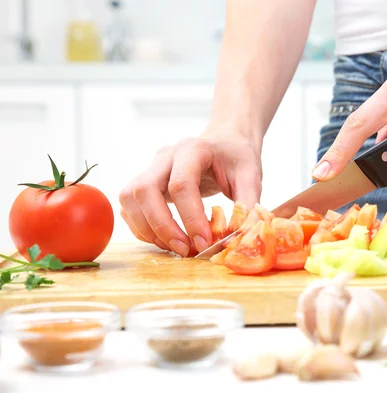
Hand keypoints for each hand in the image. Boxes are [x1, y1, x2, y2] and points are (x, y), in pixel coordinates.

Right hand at [119, 131, 262, 256]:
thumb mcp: (251, 175)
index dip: (190, 217)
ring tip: (175, 247)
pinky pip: (130, 207)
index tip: (204, 242)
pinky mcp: (145, 183)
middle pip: (144, 190)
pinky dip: (141, 227)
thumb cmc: (236, 157)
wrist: (224, 142)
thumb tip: (240, 235)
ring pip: (130, 198)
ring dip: (147, 229)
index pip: (181, 184)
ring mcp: (151, 168)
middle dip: (161, 226)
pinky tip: (164, 240)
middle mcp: (165, 157)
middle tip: (184, 250)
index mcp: (193, 150)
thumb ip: (247, 202)